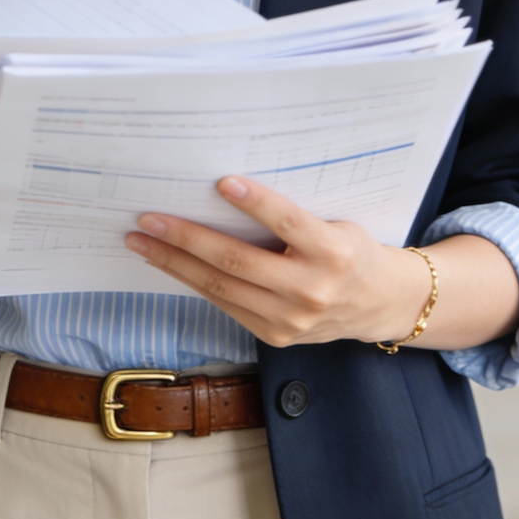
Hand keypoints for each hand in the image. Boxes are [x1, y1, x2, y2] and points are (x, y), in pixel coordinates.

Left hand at [125, 177, 435, 348]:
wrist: (376, 304)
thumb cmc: (350, 250)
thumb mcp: (337, 223)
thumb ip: (294, 216)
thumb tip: (226, 188)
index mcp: (334, 253)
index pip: (290, 224)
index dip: (258, 203)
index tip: (222, 181)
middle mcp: (312, 290)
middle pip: (239, 261)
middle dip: (187, 238)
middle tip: (148, 218)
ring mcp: (291, 320)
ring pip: (222, 287)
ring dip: (175, 263)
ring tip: (142, 241)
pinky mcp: (275, 336)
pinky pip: (226, 304)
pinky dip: (193, 281)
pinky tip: (170, 263)